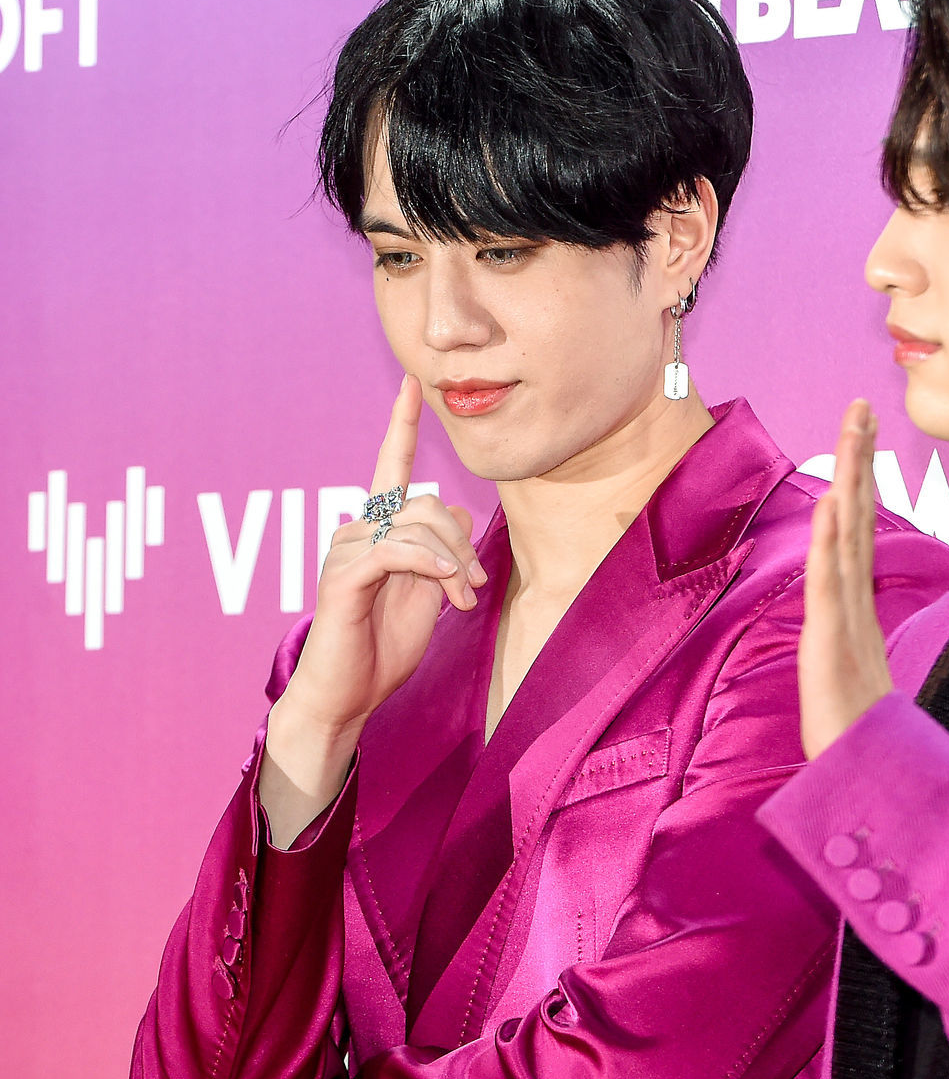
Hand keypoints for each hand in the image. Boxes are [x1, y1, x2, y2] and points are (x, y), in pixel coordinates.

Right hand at [261, 375, 487, 841]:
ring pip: (416, 525)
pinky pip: (395, 551)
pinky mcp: (343, 576)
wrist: (347, 696)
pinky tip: (444, 588)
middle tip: (474, 587)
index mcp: (377, 531)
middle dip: (462, 543)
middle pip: (426, 503)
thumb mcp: (427, 593)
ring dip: (452, 562)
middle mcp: (356, 530)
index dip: (402, 425)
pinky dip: (429, 565)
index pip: (391, 467)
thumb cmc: (382, 647)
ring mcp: (346, 550)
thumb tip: (461, 512)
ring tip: (462, 599)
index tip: (412, 382)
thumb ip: (442, 552)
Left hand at [798, 399, 893, 760]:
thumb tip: (841, 616)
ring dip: (851, 477)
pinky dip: (834, 538)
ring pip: (849, 534)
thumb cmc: (853, 726)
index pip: (857, 529)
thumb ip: (844, 636)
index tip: (860, 436)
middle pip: (859, 515)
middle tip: (862, 407)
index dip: (859, 480)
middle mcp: (854, 601)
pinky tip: (836, 501)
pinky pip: (831, 580)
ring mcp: (846, 617)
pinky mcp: (831, 639)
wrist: (863, 773)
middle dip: (859, 459)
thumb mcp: (841, 669)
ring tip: (854, 429)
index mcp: (854, 604)